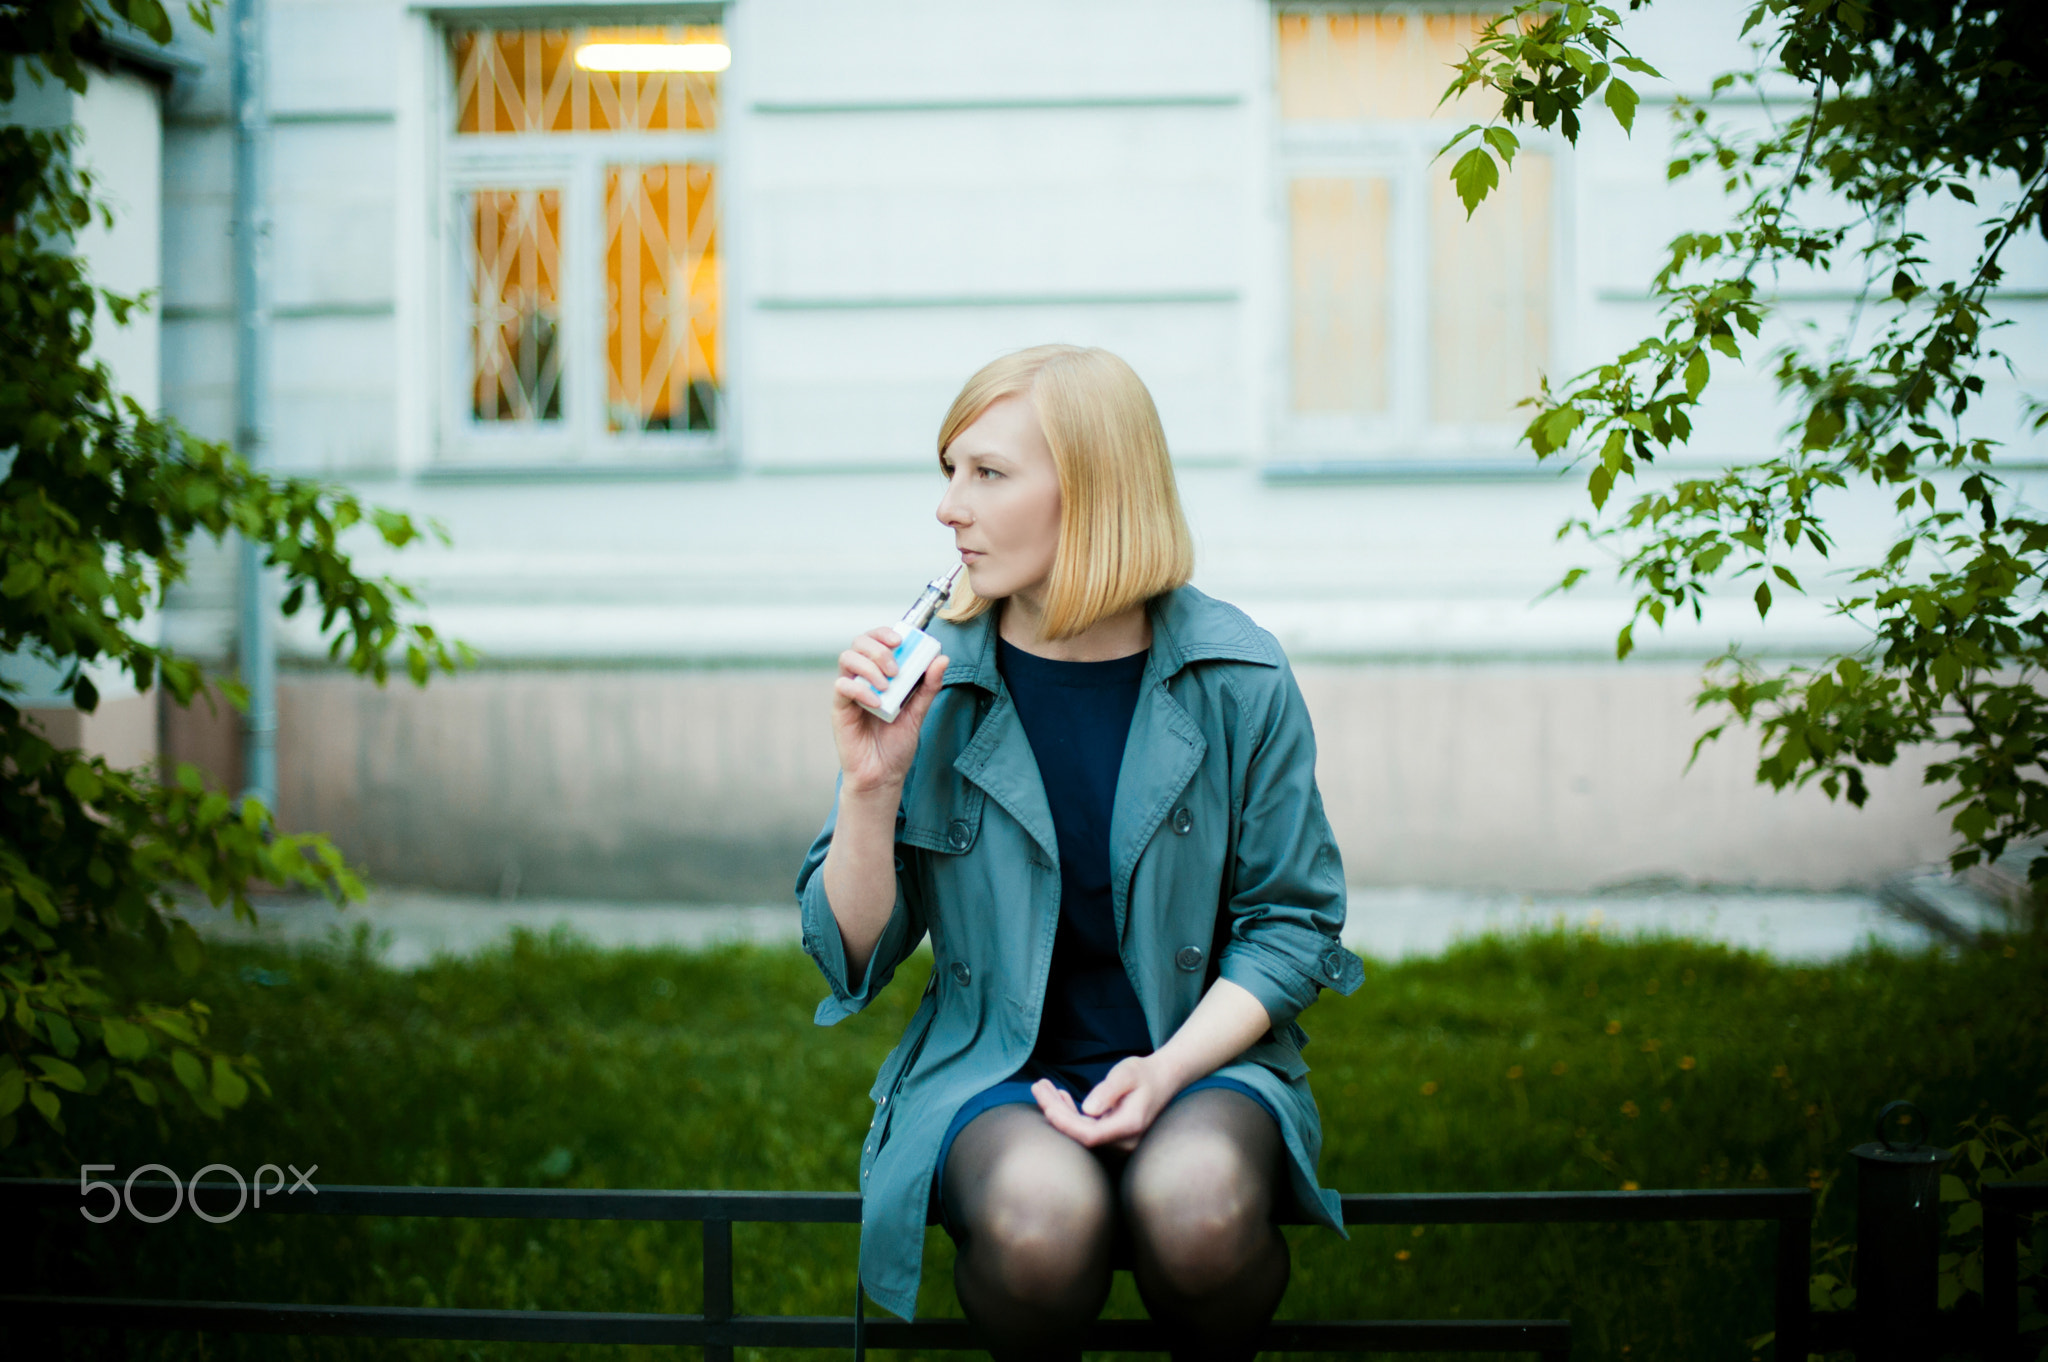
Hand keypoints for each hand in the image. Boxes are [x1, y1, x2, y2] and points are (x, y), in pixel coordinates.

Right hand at [830, 626, 948, 793]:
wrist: (883, 775)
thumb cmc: (896, 744)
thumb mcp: (918, 712)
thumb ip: (928, 686)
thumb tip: (942, 659)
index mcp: (880, 674)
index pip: (876, 640)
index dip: (885, 633)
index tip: (901, 640)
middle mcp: (863, 678)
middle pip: (859, 643)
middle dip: (878, 648)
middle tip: (895, 668)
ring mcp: (850, 691)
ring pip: (847, 658)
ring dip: (869, 667)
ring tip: (887, 687)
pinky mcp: (840, 708)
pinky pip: (842, 686)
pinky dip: (860, 689)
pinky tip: (877, 703)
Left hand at [1032, 1055, 1182, 1152]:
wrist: (1164, 1078)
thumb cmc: (1145, 1073)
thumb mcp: (1126, 1074)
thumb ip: (1108, 1091)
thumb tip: (1087, 1109)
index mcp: (1128, 1126)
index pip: (1089, 1134)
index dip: (1065, 1123)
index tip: (1046, 1104)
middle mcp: (1124, 1141)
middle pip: (1081, 1134)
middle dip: (1055, 1111)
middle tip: (1037, 1086)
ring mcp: (1119, 1142)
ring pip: (1081, 1132)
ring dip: (1059, 1111)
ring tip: (1042, 1087)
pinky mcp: (1112, 1136)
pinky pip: (1086, 1129)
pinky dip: (1070, 1114)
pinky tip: (1060, 1096)